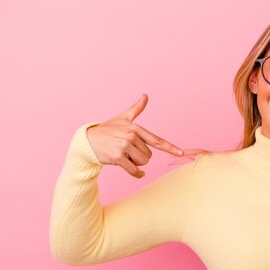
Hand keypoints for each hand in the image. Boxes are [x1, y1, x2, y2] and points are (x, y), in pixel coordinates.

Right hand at [86, 94, 201, 178]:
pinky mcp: (117, 157)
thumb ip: (136, 109)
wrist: (87, 140)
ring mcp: (124, 146)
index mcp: (135, 128)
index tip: (181, 153)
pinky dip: (137, 174)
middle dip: (139, 156)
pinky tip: (137, 173)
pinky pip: (134, 170)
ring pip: (142, 163)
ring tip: (124, 156)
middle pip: (148, 156)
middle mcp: (131, 136)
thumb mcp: (122, 118)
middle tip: (126, 150)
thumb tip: (145, 95)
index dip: (170, 148)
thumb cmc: (107, 129)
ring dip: (136, 164)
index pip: (157, 140)